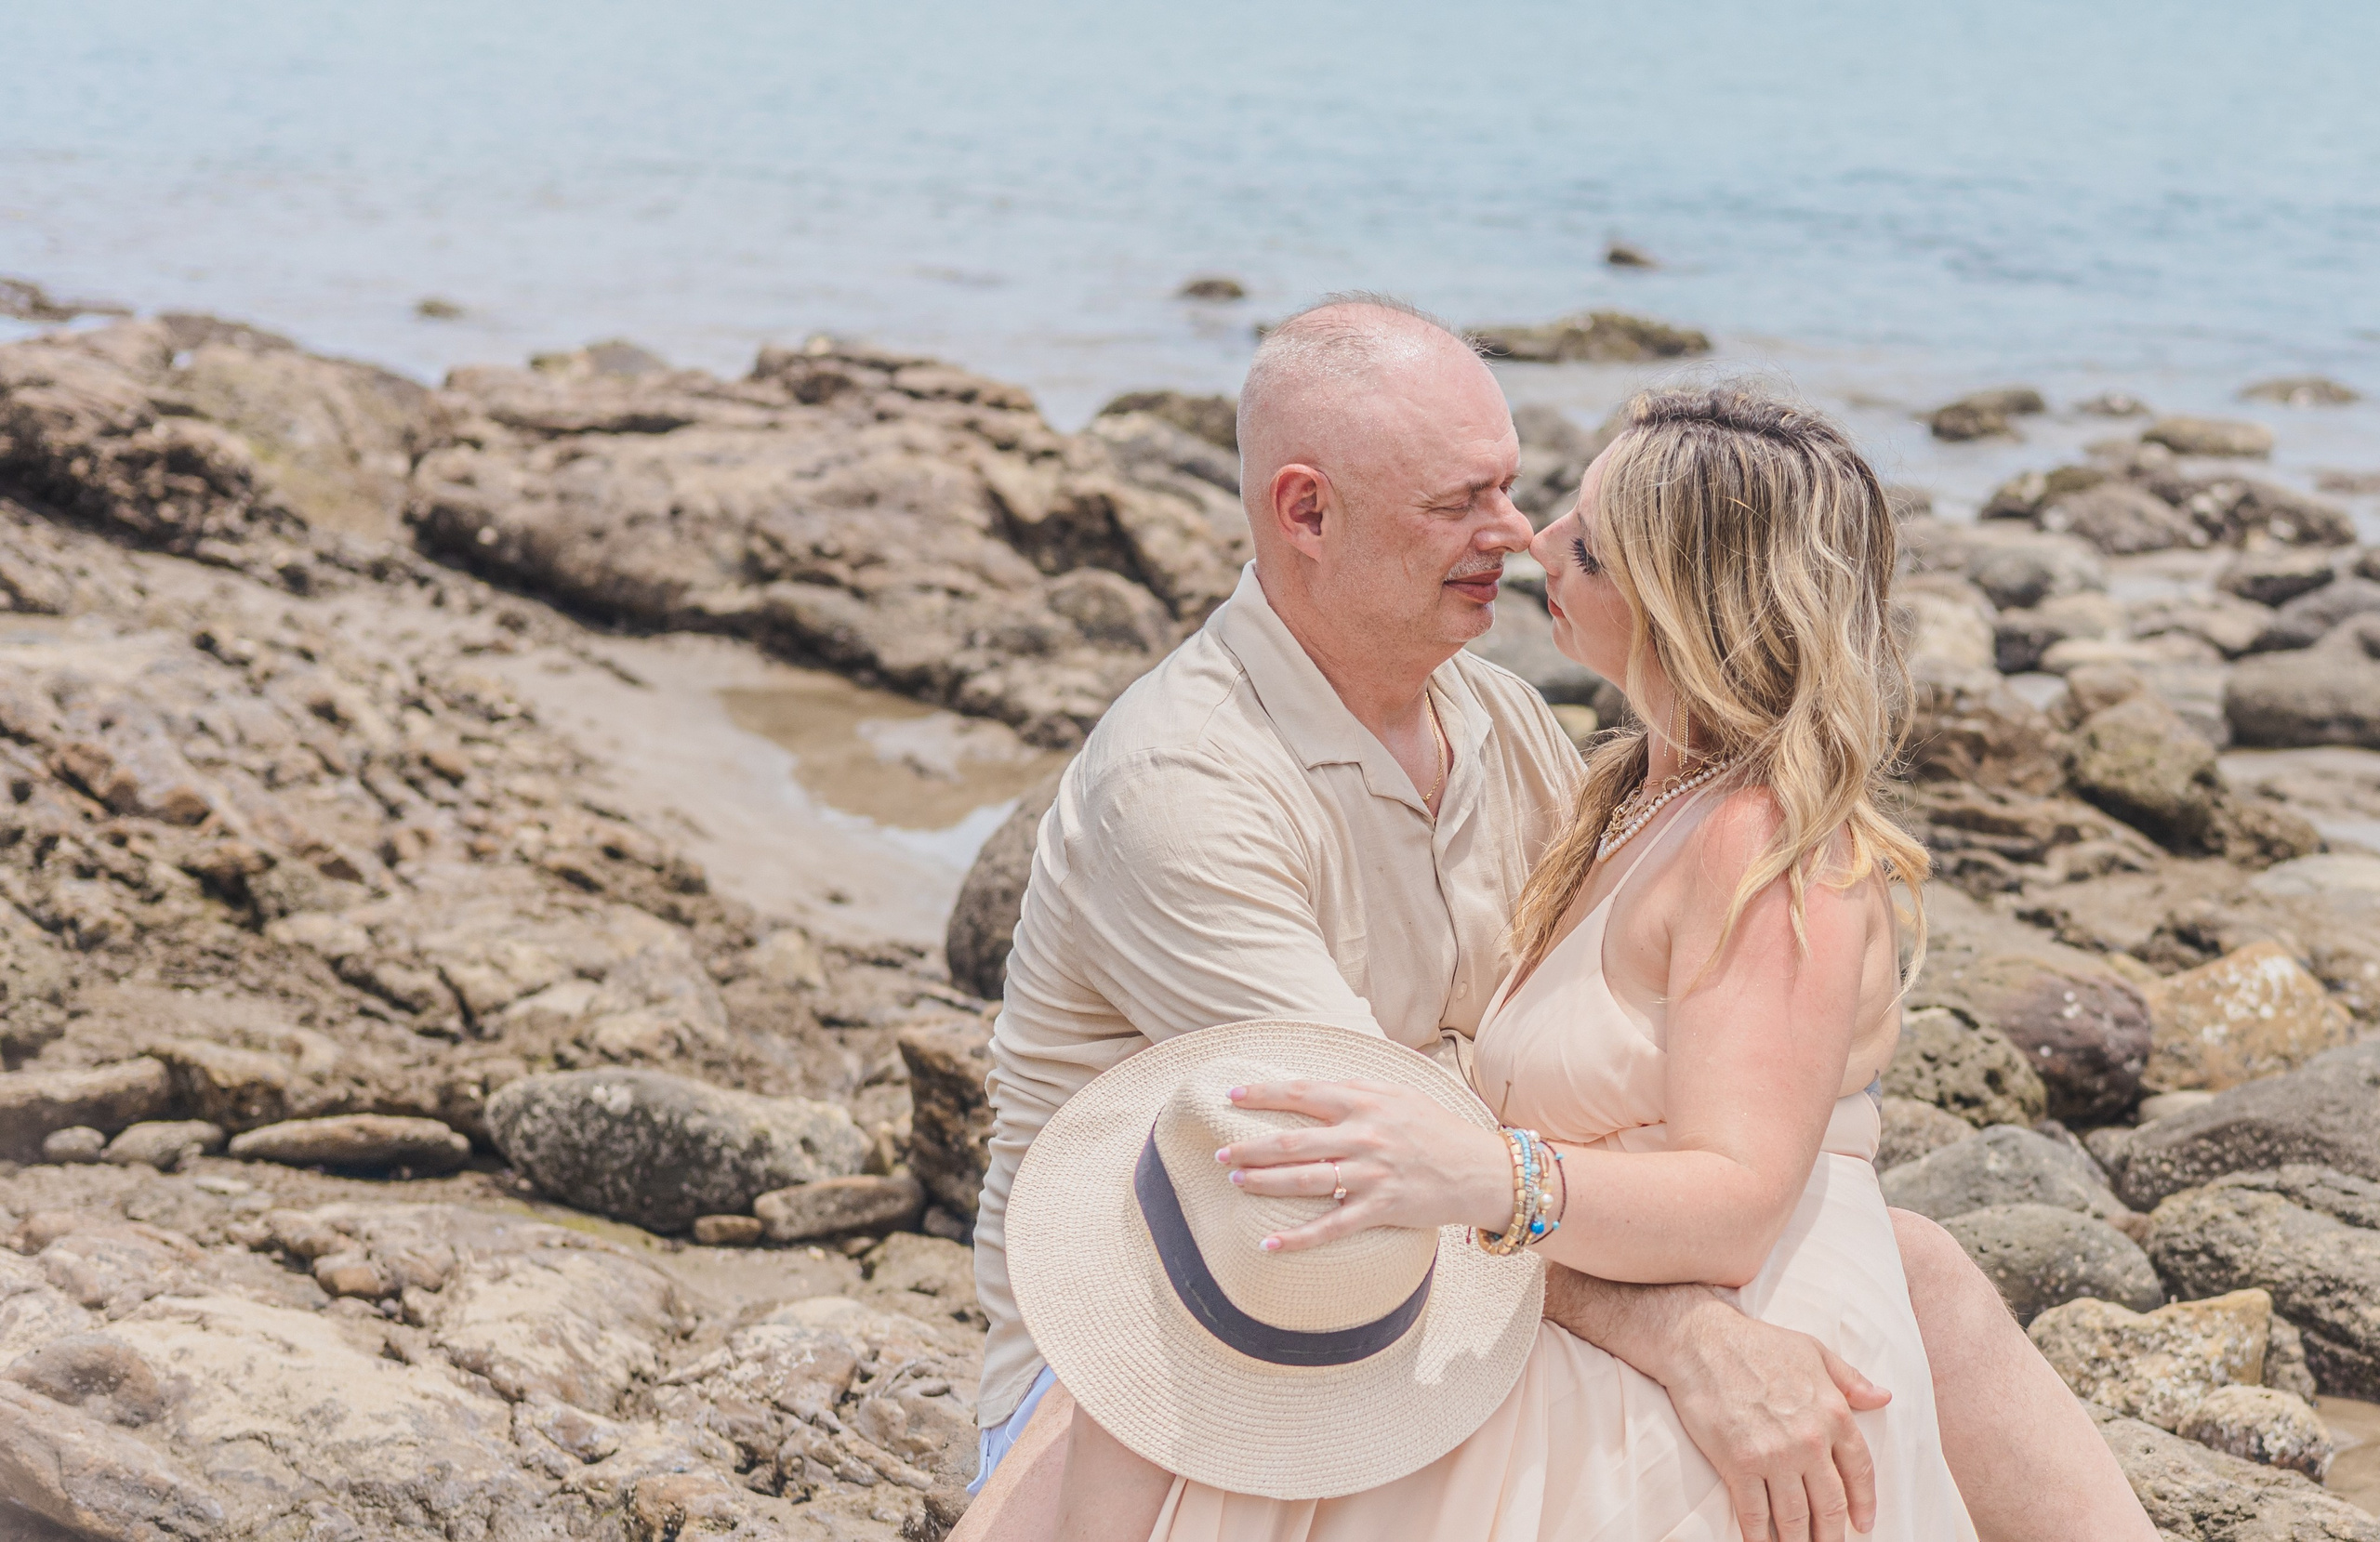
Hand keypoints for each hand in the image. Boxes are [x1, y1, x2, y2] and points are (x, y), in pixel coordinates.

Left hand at [1215, 1079, 1512, 1251]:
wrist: (1481, 1169)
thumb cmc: (1436, 1128)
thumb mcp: (1398, 1093)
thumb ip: (1356, 1087)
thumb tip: (1314, 1084)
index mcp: (1363, 1101)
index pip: (1300, 1093)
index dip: (1261, 1094)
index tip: (1230, 1096)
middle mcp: (1363, 1135)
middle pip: (1292, 1142)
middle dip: (1249, 1147)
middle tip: (1220, 1153)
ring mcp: (1370, 1174)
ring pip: (1304, 1180)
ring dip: (1263, 1183)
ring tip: (1235, 1183)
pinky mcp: (1381, 1208)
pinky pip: (1331, 1226)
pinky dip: (1298, 1238)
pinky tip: (1270, 1244)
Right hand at [1661, 1296, 1888, 1541]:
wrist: (1701, 1341)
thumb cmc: (1757, 1343)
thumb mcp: (1813, 1351)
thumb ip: (1850, 1379)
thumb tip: (1883, 1397)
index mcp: (1833, 1414)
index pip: (1860, 1472)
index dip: (1864, 1503)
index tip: (1863, 1524)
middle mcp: (1809, 1440)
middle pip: (1830, 1504)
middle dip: (1831, 1534)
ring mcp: (1774, 1456)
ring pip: (1795, 1517)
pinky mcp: (1738, 1464)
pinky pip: (1755, 1514)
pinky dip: (1760, 1538)